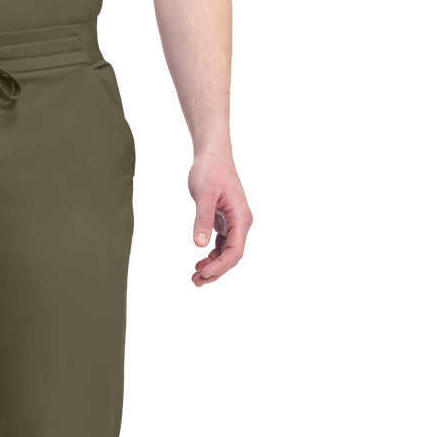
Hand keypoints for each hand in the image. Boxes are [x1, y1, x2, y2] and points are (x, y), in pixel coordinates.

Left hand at [188, 152, 251, 285]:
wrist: (212, 155)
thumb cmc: (209, 171)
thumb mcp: (203, 194)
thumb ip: (202, 219)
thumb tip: (200, 245)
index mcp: (241, 217)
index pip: (235, 251)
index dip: (221, 266)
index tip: (203, 274)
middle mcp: (241, 222)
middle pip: (232, 255)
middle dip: (216, 271)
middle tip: (195, 282)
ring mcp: (234, 222)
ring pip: (227, 252)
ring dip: (213, 266)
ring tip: (195, 277)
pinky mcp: (226, 220)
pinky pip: (222, 244)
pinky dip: (212, 255)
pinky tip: (200, 262)